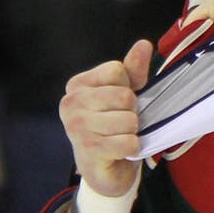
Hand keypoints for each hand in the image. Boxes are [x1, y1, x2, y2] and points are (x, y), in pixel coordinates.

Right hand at [59, 40, 152, 197]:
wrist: (104, 168)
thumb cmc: (114, 125)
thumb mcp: (125, 92)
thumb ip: (133, 69)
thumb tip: (143, 44)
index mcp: (77, 85)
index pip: (118, 70)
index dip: (129, 86)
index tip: (118, 102)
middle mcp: (70, 104)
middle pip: (125, 95)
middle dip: (132, 111)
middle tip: (121, 122)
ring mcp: (76, 128)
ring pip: (129, 119)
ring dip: (132, 131)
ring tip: (119, 136)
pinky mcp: (89, 150)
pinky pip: (129, 141)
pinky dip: (132, 147)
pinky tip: (119, 151)